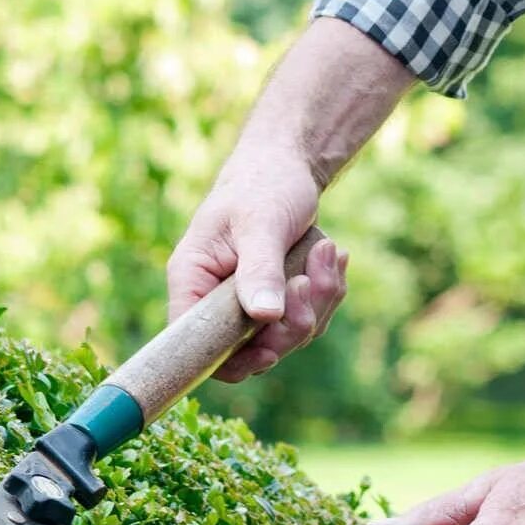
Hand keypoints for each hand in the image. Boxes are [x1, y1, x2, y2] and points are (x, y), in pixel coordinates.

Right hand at [168, 154, 348, 382]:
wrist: (290, 164)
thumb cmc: (264, 184)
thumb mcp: (261, 223)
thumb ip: (260, 270)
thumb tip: (265, 316)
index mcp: (192, 279)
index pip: (195, 343)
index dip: (231, 360)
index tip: (269, 350)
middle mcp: (215, 298)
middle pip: (251, 349)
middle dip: (293, 322)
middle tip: (309, 280)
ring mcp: (249, 302)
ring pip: (288, 335)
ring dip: (319, 300)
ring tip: (328, 252)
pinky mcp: (279, 299)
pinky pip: (309, 318)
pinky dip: (327, 291)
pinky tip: (332, 255)